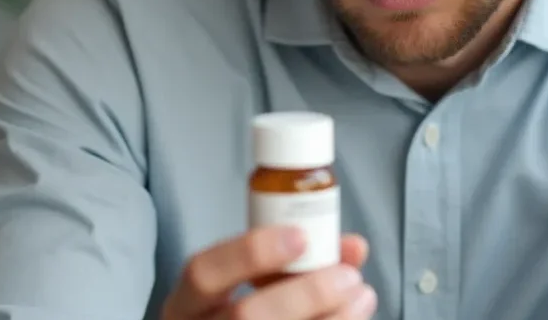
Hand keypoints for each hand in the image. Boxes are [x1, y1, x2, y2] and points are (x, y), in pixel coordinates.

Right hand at [161, 226, 376, 319]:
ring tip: (363, 296)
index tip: (300, 237)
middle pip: (245, 316)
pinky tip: (354, 318)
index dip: (249, 252)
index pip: (202, 273)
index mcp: (185, 307)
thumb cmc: (248, 316)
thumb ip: (295, 263)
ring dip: (331, 319)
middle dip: (305, 293)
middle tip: (348, 276)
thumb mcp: (254, 287)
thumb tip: (353, 248)